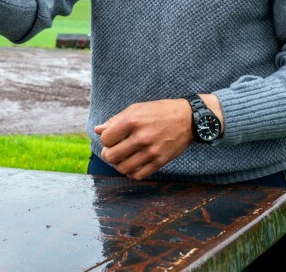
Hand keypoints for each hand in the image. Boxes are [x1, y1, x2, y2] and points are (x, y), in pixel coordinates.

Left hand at [94, 95, 222, 179]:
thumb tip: (97, 130)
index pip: (106, 139)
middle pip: (112, 156)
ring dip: (118, 165)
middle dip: (108, 154)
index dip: (105, 140)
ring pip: (123, 168)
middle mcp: (142, 137)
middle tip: (112, 151)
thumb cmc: (160, 111)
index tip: (111, 138)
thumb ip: (115, 120)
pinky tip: (132, 164)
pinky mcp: (160, 161)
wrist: (188, 118)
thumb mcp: (136, 109)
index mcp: (133, 121)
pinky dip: (131, 172)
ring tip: (121, 159)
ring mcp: (152, 151)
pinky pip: (138, 175)